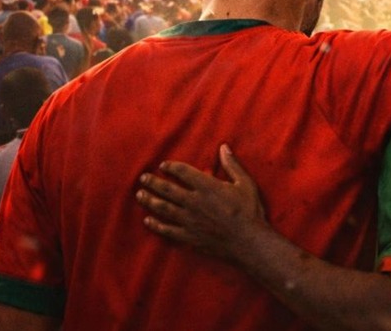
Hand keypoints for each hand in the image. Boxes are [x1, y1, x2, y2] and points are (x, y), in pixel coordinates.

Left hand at [137, 144, 269, 259]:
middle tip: (143, 178)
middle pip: (167, 189)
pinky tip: (148, 221)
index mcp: (207, 187)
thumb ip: (232, 165)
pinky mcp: (189, 236)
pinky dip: (156, 225)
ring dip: (150, 201)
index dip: (170, 167)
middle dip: (153, 182)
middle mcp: (194, 202)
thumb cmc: (250, 212)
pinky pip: (168, 229)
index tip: (163, 166)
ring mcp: (189, 220)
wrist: (249, 242)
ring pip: (163, 208)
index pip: (182, 172)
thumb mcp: (245, 184)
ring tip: (139, 195)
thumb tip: (223, 147)